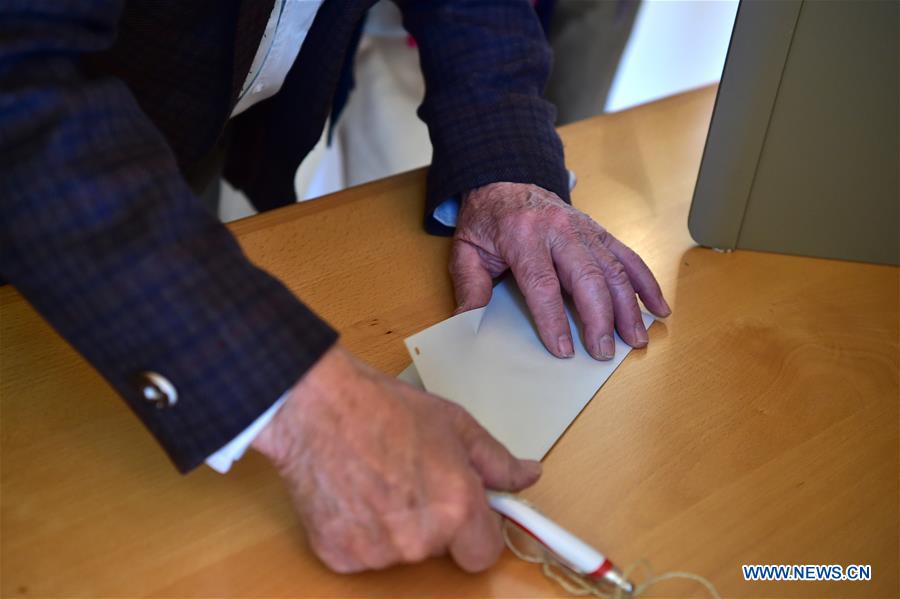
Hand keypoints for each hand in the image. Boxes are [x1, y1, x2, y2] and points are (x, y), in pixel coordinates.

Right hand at [251, 345, 541, 572]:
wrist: (314, 405)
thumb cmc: (383, 407)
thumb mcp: (454, 423)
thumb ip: (496, 459)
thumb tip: (528, 476)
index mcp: (457, 507)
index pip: (484, 554)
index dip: (476, 532)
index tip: (465, 514)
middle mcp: (420, 538)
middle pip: (439, 549)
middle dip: (432, 521)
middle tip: (410, 478)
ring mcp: (377, 552)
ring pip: (399, 551)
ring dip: (393, 525)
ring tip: (375, 477)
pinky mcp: (340, 556)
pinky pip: (362, 552)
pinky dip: (358, 530)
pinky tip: (351, 492)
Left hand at [450, 182, 670, 359]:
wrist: (503, 179)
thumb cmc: (486, 220)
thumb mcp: (465, 249)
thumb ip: (469, 285)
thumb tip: (467, 322)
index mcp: (523, 235)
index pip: (542, 284)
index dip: (554, 319)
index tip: (564, 349)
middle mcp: (559, 229)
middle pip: (586, 278)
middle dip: (599, 319)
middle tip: (603, 352)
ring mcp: (584, 228)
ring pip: (613, 269)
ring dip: (628, 307)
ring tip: (635, 340)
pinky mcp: (598, 231)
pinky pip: (628, 257)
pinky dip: (646, 282)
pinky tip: (657, 308)